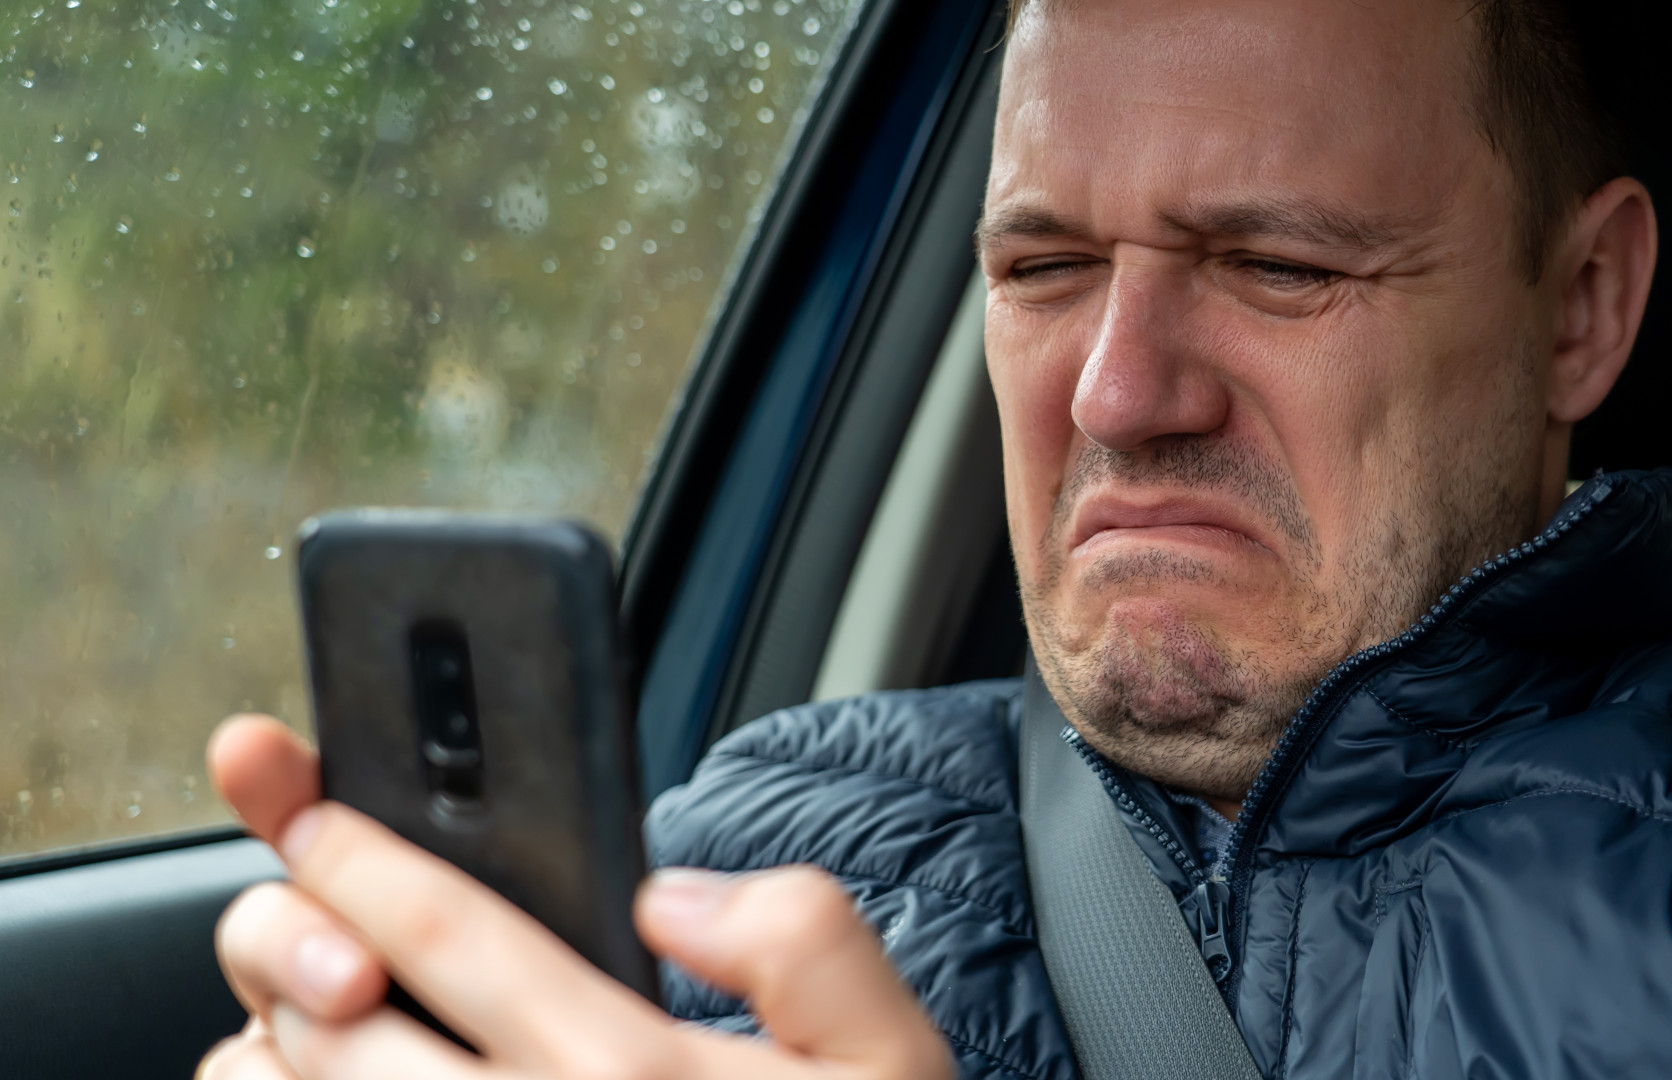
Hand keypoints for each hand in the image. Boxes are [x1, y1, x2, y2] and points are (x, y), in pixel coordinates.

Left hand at [198, 715, 953, 1079]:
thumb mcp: (890, 1062)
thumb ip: (808, 944)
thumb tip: (672, 899)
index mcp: (624, 1072)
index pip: (449, 931)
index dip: (356, 858)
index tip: (309, 818)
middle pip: (331, 1012)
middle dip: (288, 936)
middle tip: (297, 912)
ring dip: (265, 1054)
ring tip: (297, 1029)